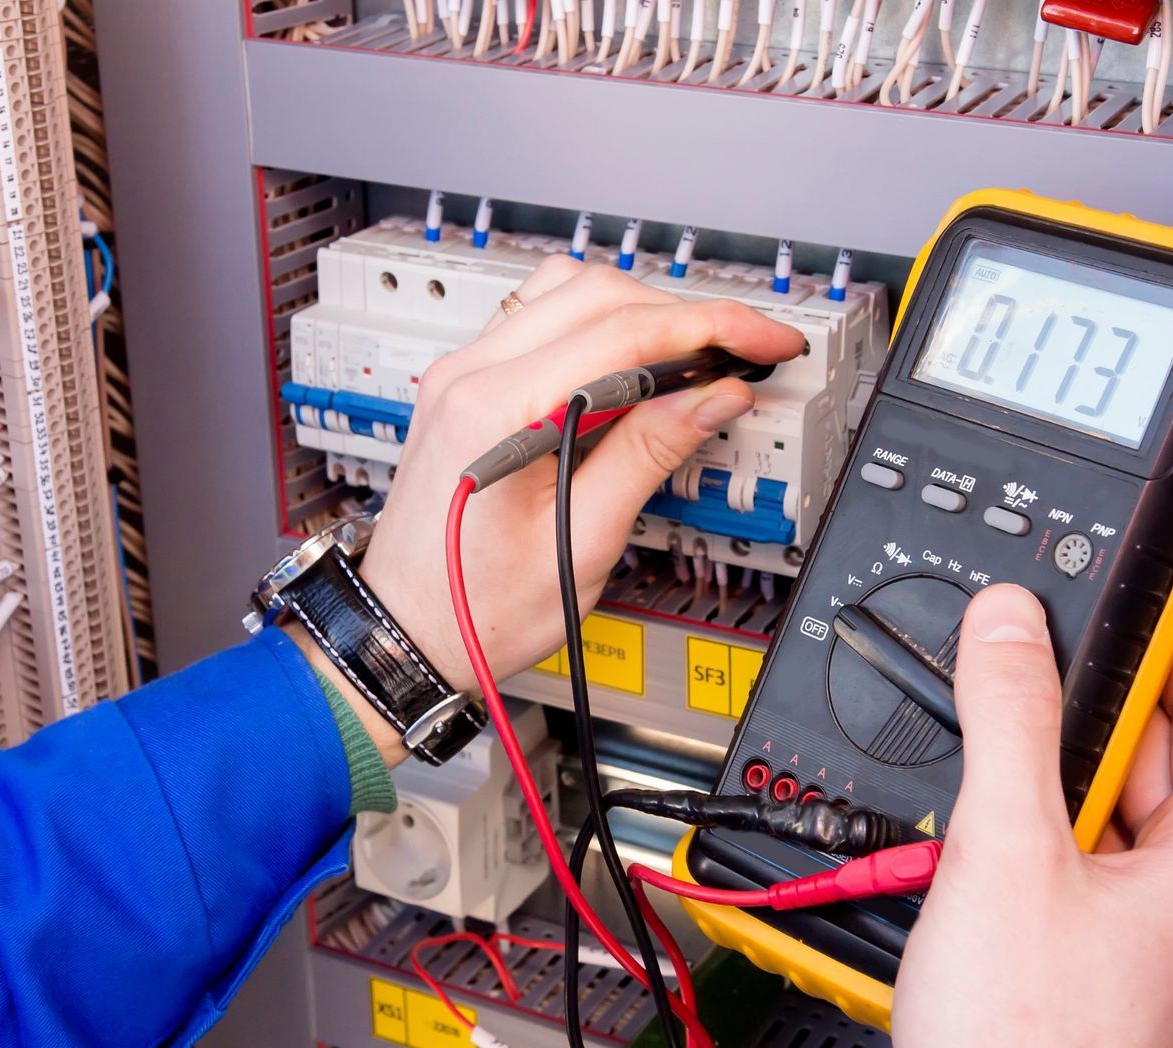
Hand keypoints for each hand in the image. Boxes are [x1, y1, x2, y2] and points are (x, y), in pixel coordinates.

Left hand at [314, 256, 801, 759]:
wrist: (407, 631)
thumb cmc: (477, 608)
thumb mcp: (583, 541)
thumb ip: (649, 455)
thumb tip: (712, 397)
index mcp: (497, 411)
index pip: (624, 331)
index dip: (710, 327)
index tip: (764, 340)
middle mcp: (469, 376)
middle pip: (597, 293)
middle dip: (684, 314)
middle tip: (743, 352)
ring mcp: (461, 374)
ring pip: (567, 292)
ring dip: (640, 311)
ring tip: (694, 358)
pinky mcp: (465, 385)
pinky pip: (539, 319)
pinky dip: (597, 326)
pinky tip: (633, 365)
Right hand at [892, 585, 1172, 1047]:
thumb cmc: (1030, 1045)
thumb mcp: (1007, 848)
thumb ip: (1011, 720)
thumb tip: (1012, 625)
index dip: (1166, 637)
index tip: (1118, 595)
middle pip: (1157, 761)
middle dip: (1083, 714)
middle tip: (1017, 674)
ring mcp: (1160, 945)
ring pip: (1114, 821)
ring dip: (1051, 782)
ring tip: (986, 768)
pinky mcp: (1108, 974)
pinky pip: (1086, 874)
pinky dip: (1038, 842)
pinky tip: (981, 847)